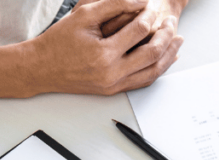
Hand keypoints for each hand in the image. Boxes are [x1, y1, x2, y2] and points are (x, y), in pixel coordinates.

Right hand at [0, 0, 183, 99]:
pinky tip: (167, 58)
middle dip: (166, 35)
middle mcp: (111, 72)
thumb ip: (114, 5)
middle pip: (152, 53)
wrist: (40, 68)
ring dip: (169, 55)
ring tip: (178, 40)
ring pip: (153, 71)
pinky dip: (158, 69)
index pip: (139, 30)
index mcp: (103, 53)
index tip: (154, 6)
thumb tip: (141, 1)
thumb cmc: (59, 41)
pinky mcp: (113, 90)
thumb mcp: (84, 15)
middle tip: (172, 23)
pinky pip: (144, 81)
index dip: (150, 15)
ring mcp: (114, 84)